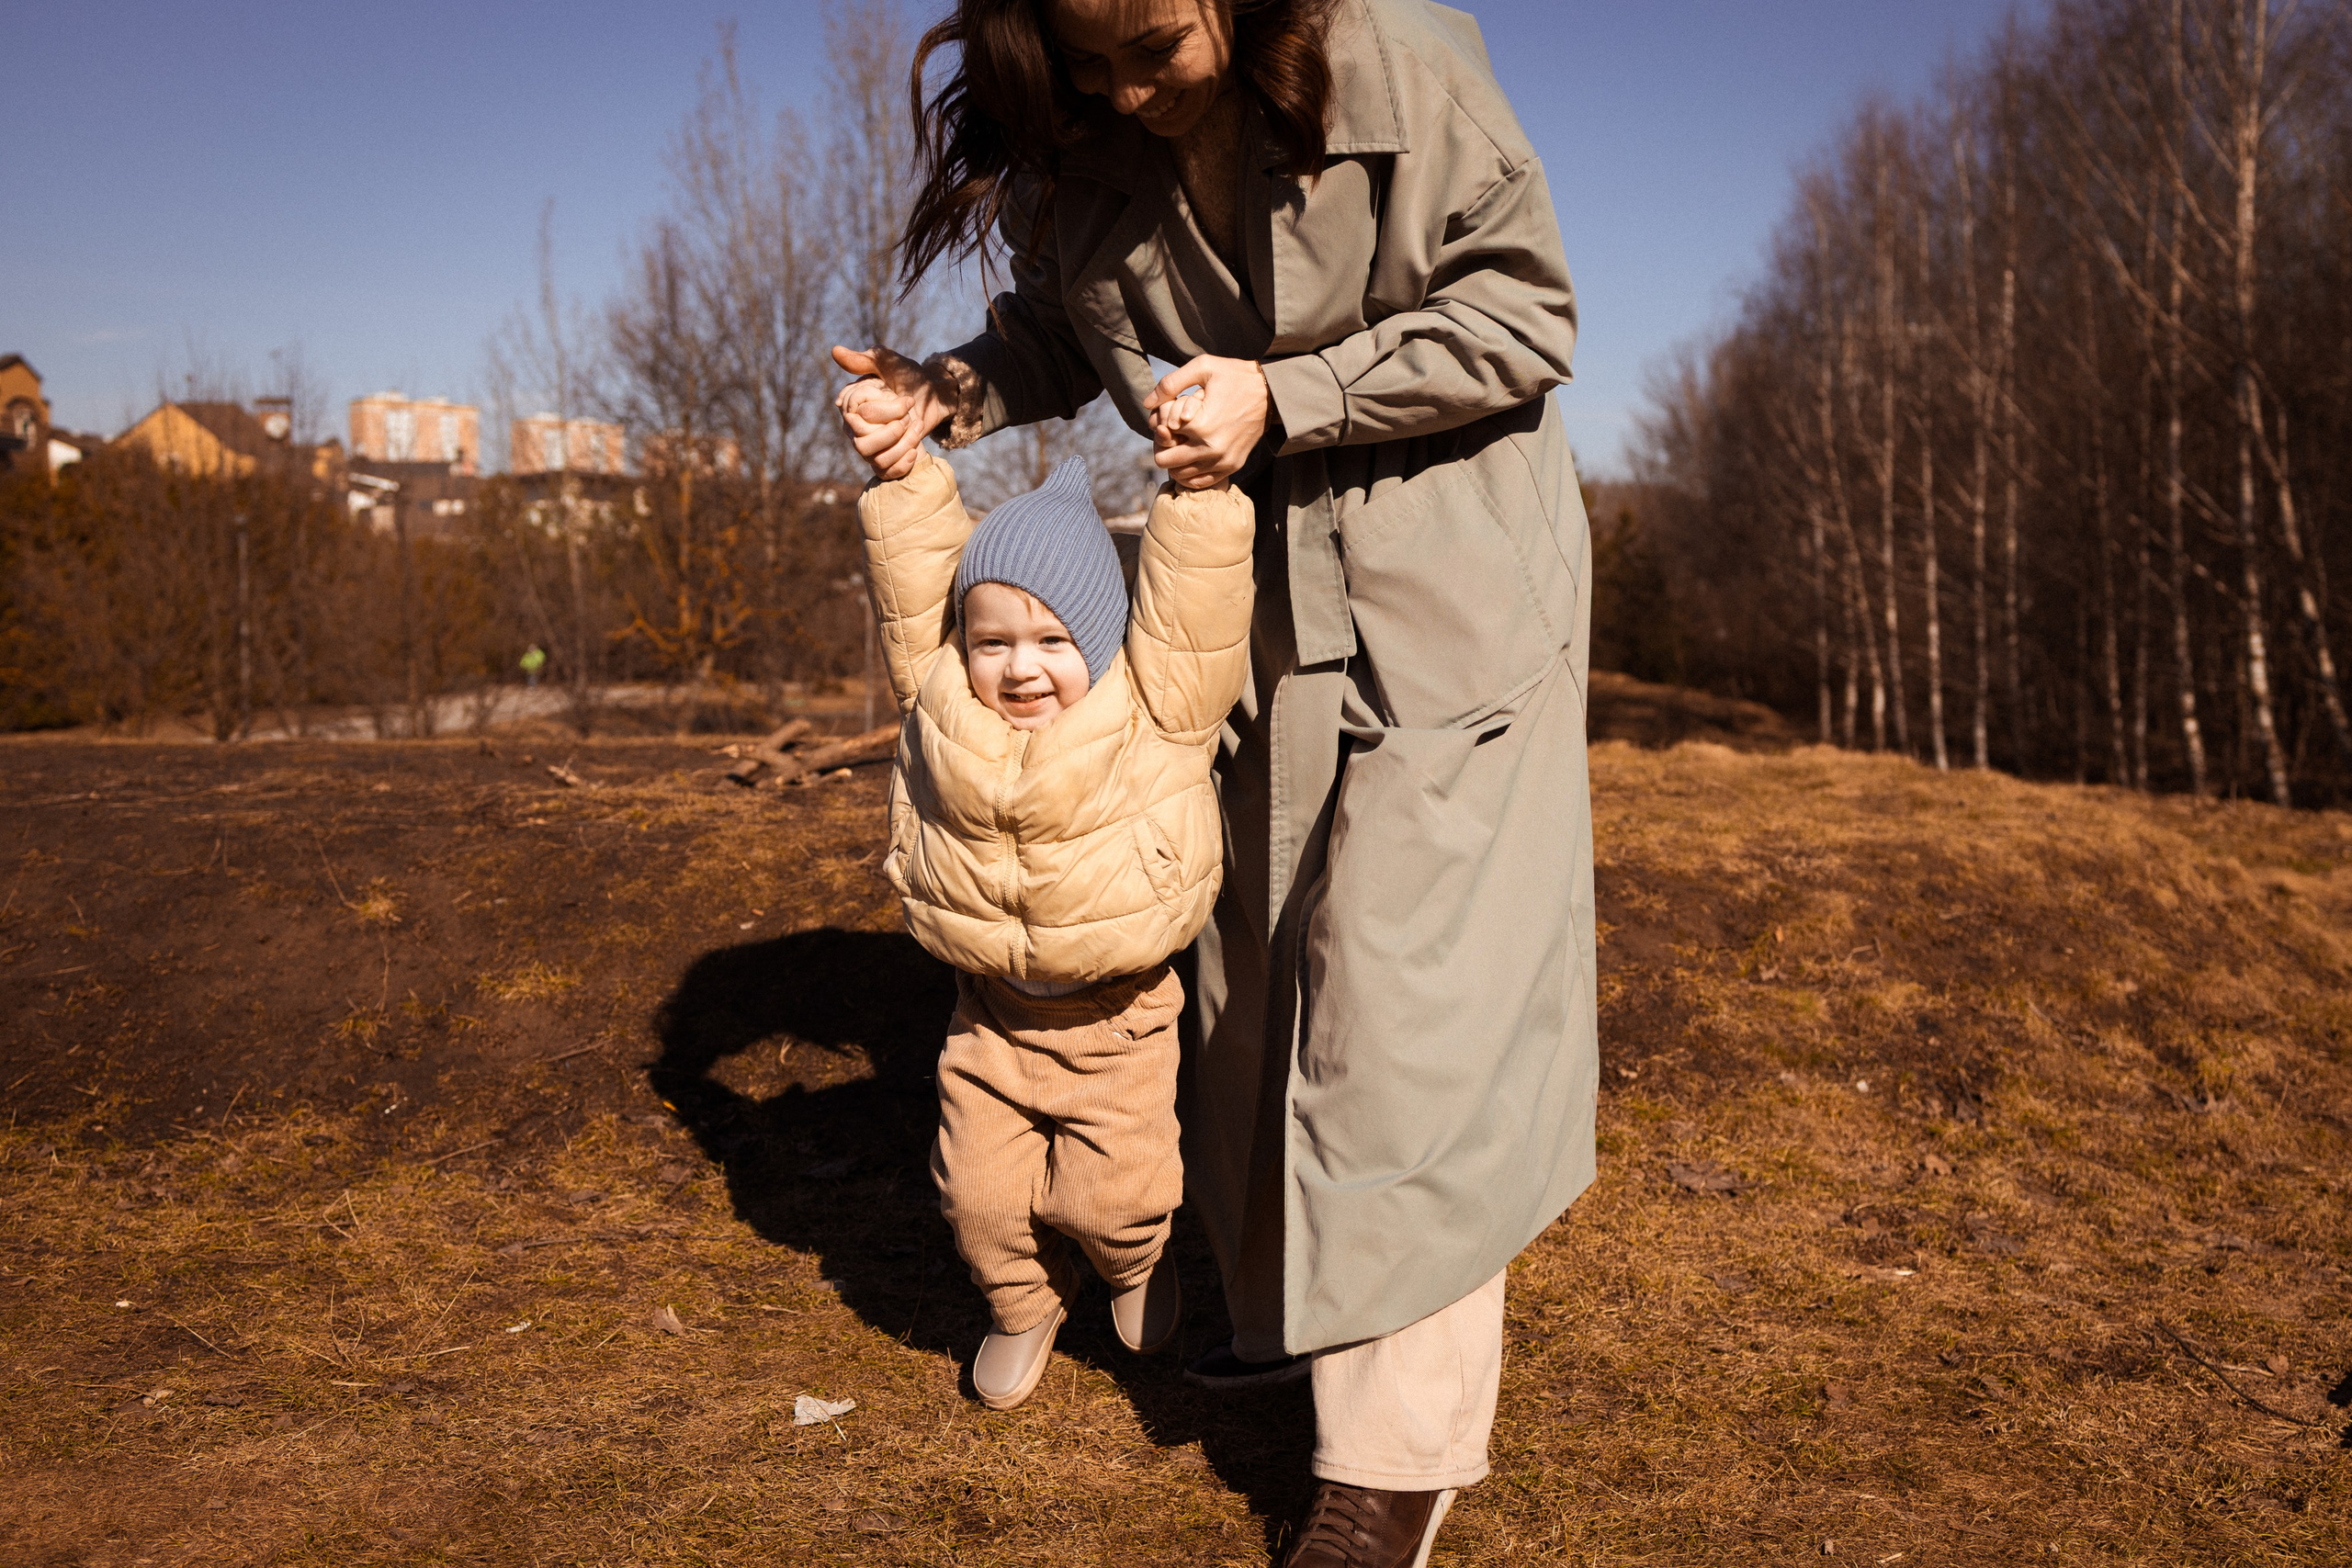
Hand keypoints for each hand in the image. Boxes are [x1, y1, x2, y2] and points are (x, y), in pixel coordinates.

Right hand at [832, 344, 951, 479]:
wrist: (934, 395)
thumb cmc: (910, 376)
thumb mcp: (888, 362)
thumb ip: (863, 359)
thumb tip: (834, 351)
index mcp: (852, 407)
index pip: (856, 417)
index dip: (881, 409)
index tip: (899, 396)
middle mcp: (856, 429)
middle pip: (861, 444)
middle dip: (891, 430)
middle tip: (909, 415)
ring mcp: (870, 447)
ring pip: (875, 459)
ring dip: (901, 445)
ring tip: (917, 427)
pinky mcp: (886, 460)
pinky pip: (886, 472)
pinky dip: (902, 463)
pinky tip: (915, 449)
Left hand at [1144, 355, 1268, 488]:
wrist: (1271, 392)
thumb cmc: (1235, 376)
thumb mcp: (1202, 367)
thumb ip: (1170, 384)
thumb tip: (1146, 403)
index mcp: (1200, 425)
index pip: (1160, 437)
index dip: (1158, 426)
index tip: (1167, 418)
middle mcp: (1210, 449)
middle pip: (1165, 461)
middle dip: (1163, 447)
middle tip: (1170, 433)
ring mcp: (1222, 461)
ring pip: (1181, 475)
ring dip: (1175, 462)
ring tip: (1181, 443)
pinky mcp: (1232, 466)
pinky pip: (1201, 482)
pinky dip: (1191, 473)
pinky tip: (1191, 457)